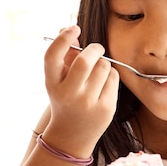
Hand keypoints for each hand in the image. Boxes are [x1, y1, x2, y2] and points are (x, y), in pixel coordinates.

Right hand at [43, 25, 118, 155]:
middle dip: (94, 49)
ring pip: (103, 66)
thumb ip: (64, 55)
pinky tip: (103, 84)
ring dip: (103, 63)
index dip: (62, 39)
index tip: (74, 28)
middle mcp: (69, 94)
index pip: (52, 57)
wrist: (71, 137)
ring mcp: (88, 103)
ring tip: (98, 72)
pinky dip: (110, 75)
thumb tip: (69, 28)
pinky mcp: (106, 108)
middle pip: (84, 61)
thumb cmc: (65, 100)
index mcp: (52, 84)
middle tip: (97, 48)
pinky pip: (114, 77)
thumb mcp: (59, 81)